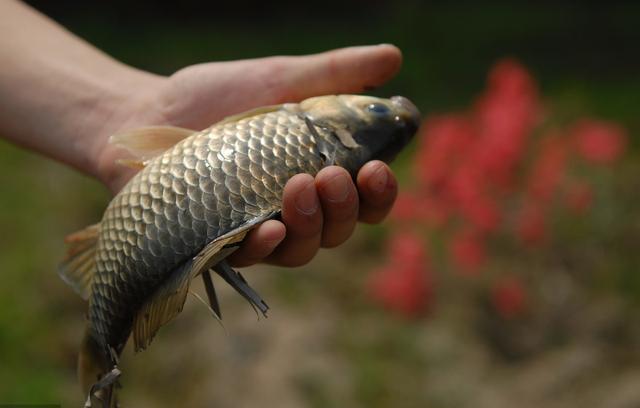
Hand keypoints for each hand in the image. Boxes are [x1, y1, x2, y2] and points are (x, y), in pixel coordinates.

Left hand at [95, 45, 401, 266]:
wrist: (150, 112)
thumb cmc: (218, 98)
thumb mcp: (278, 78)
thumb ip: (333, 74)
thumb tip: (394, 58)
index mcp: (317, 173)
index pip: (364, 198)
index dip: (379, 194)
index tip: (377, 169)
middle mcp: (295, 209)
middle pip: (339, 229)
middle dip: (345, 208)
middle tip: (332, 176)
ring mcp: (259, 228)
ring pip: (303, 249)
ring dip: (312, 225)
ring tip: (301, 186)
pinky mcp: (221, 242)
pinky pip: (251, 257)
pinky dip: (265, 245)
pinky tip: (270, 228)